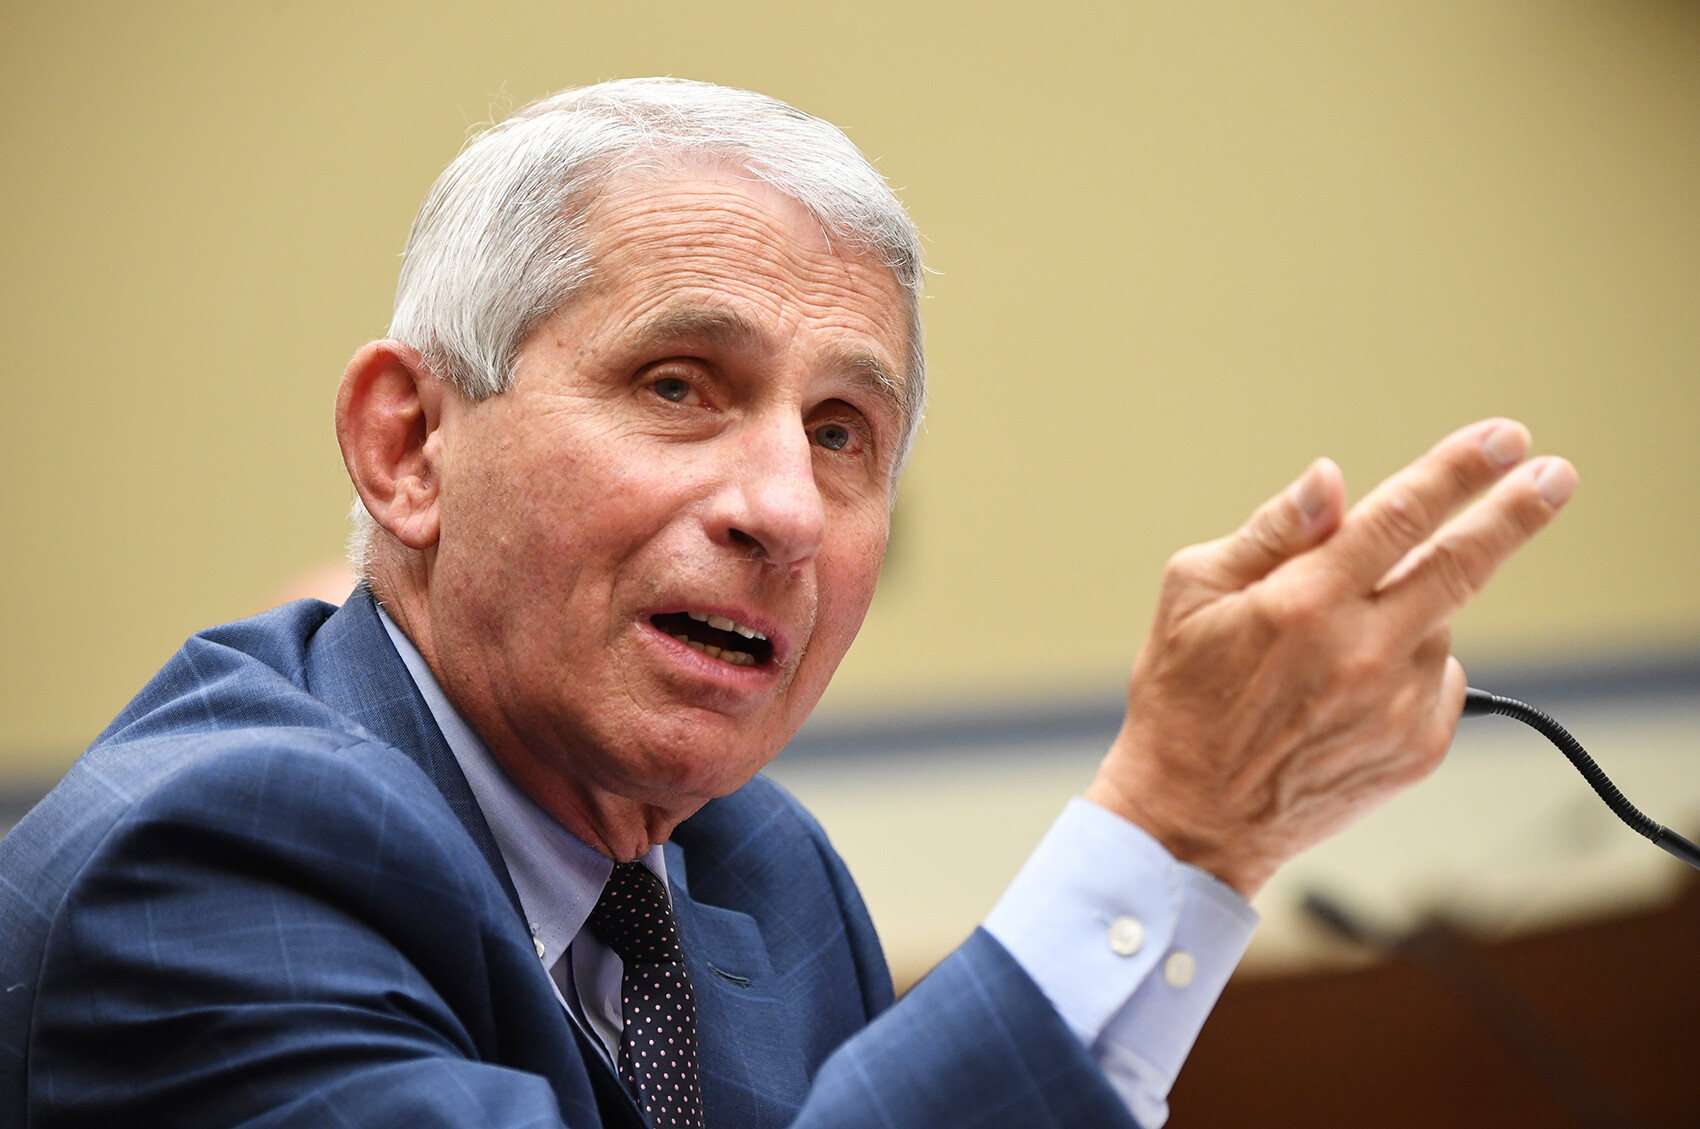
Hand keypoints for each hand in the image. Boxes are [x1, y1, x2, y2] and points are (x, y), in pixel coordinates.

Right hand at [1084, 419, 1576, 897]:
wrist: (1192, 819)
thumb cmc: (1182, 700)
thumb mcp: (1191, 594)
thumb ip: (1272, 533)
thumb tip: (1332, 482)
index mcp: (1302, 604)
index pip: (1399, 516)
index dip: (1458, 471)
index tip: (1504, 440)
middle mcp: (1361, 654)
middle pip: (1462, 564)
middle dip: (1515, 512)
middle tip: (1555, 475)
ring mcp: (1396, 706)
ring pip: (1437, 623)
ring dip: (1409, 610)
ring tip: (1333, 649)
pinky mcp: (1417, 749)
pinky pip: (1438, 679)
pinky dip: (1410, 665)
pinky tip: (1351, 689)